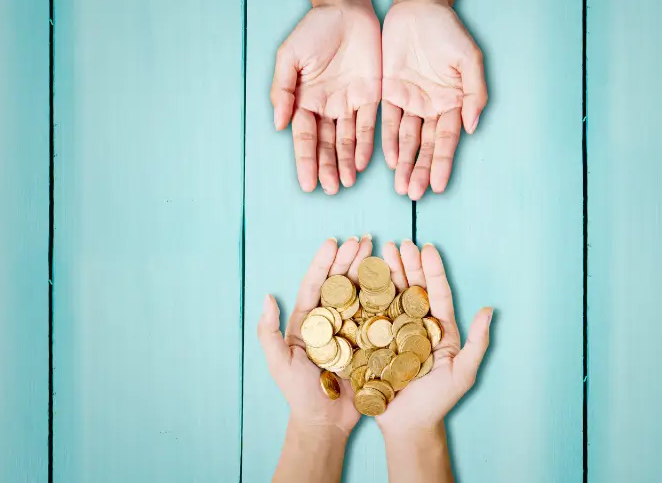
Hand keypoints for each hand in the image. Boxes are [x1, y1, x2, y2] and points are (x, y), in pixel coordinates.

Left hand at [257, 235, 373, 434]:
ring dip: (369, 271)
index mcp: (308, 321)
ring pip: (361, 294)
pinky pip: (377, 316)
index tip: (333, 242)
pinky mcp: (369, 342)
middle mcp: (331, 320)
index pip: (315, 284)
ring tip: (380, 251)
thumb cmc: (299, 394)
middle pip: (341, 283)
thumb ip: (268, 332)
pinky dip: (386, 297)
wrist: (326, 423)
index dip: (324, 263)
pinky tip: (395, 281)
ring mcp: (351, 330)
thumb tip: (267, 296)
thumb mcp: (278, 363)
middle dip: (351, 259)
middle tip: (364, 239)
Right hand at [271, 4, 381, 193]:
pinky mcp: (370, 96)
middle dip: (328, 167)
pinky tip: (365, 162)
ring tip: (347, 182)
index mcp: (304, 101)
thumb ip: (283, 90)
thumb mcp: (289, 57)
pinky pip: (368, 125)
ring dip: (346, 162)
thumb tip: (280, 124)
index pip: (304, 138)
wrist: (345, 9)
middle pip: (326, 145)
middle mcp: (326, 108)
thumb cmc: (313, 31)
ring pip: (347, 140)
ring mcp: (348, 104)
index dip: (305, 161)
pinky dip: (366, 144)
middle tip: (331, 189)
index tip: (308, 183)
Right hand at [375, 240, 492, 435]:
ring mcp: (393, 332)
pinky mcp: (374, 342)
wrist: (407, 427)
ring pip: (391, 296)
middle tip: (398, 243)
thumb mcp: (462, 373)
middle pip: (411, 288)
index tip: (426, 247)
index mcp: (437, 328)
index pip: (436, 292)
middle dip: (406, 264)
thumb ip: (477, 342)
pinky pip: (370, 315)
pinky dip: (366, 295)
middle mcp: (415, 326)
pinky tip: (361, 278)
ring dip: (386, 273)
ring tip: (380, 252)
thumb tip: (489, 310)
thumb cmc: (437, 402)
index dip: (432, 270)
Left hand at [381, 0, 487, 199]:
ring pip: (406, 139)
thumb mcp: (470, 59)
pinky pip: (387, 121)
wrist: (419, 8)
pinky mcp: (388, 93)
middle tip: (414, 193)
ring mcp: (410, 102)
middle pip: (425, 145)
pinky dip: (387, 141)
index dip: (442, 163)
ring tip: (401, 187)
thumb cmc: (448, 32)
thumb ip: (475, 93)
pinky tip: (387, 161)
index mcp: (453, 102)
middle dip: (420, 170)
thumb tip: (471, 126)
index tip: (437, 186)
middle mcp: (431, 107)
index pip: (447, 139)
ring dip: (404, 163)